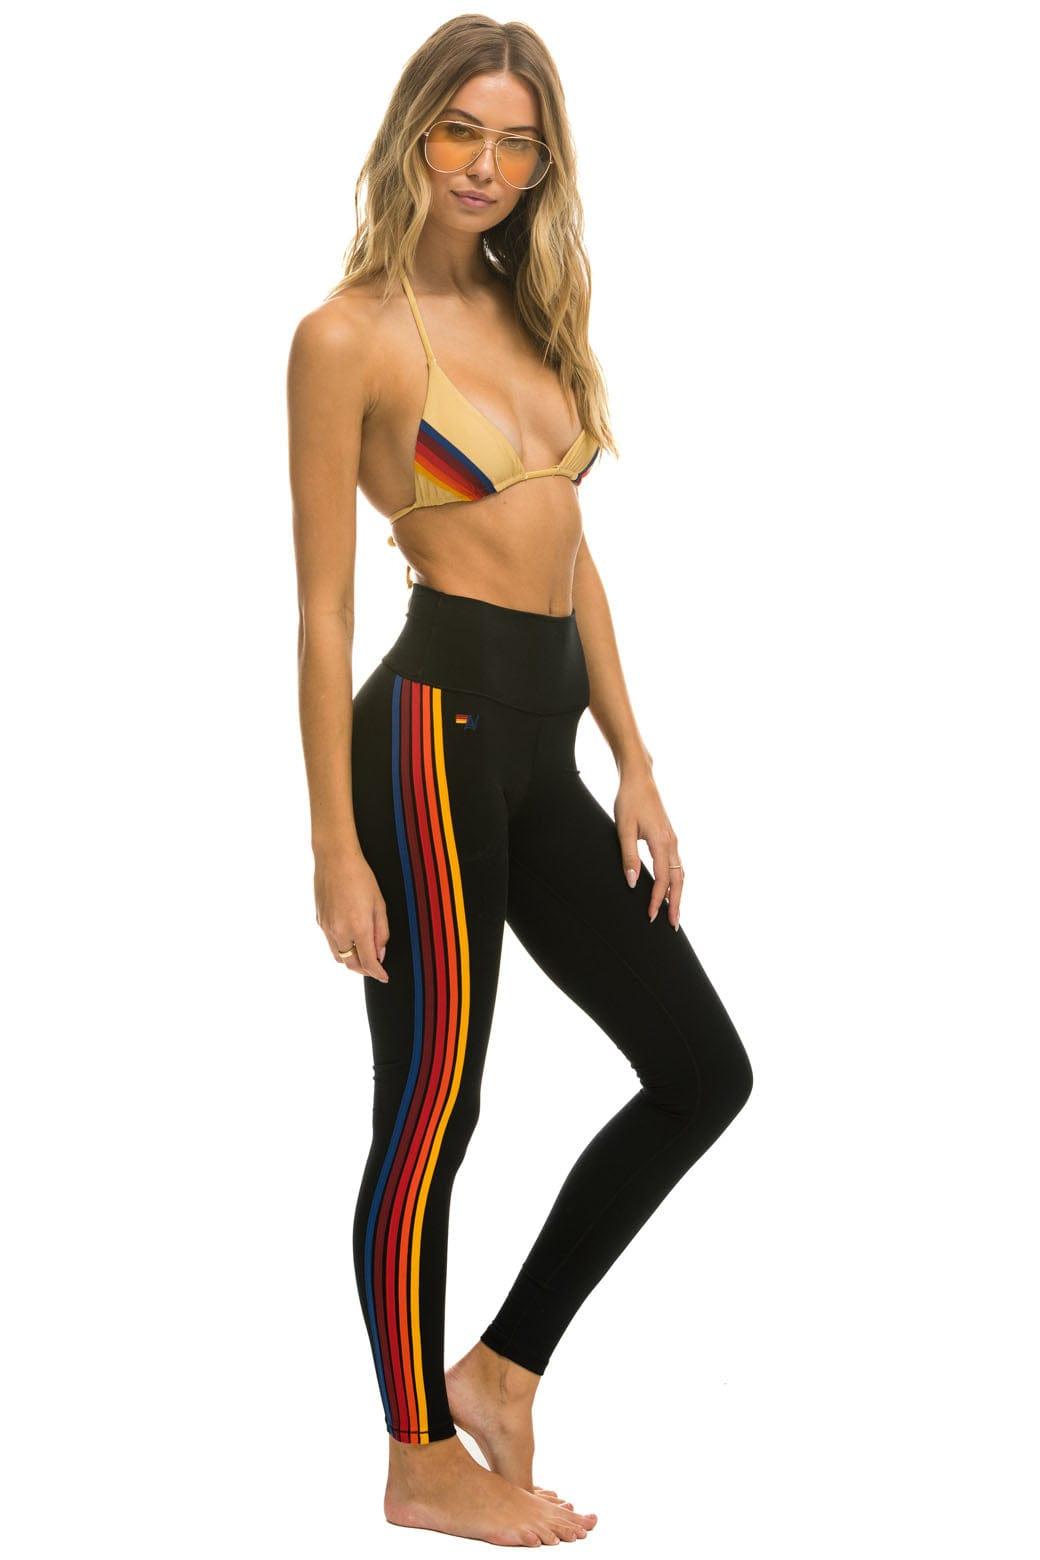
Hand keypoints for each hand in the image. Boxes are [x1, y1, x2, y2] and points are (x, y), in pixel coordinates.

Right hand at [314, 846, 389, 981]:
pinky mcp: (319, 921)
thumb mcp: (379, 904)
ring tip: (363, 956)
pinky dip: (341, 947)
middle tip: (375, 968)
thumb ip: (381, 931)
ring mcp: (326, 927)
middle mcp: (339, 931)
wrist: (334, 859)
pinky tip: (349, 939)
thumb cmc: (360, 877)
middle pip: (351, 964)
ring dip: (351, 961)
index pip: (368, 962)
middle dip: (364, 970)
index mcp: (358, 927)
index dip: (378, 973)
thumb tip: (380, 953)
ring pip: (339, 956)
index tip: (384, 977)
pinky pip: (330, 943)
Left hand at [614, 771, 684, 928]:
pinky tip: (670, 889)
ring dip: (677, 894)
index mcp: (661, 842)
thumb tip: (633, 883)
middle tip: (672, 925)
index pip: (662, 880)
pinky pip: (677, 865)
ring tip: (673, 912)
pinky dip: (676, 881)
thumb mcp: (623, 829)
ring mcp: (673, 840)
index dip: (657, 900)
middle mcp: (672, 843)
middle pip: (678, 881)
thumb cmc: (629, 801)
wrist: (639, 779)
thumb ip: (628, 857)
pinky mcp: (670, 837)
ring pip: (680, 874)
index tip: (651, 916)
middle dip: (675, 904)